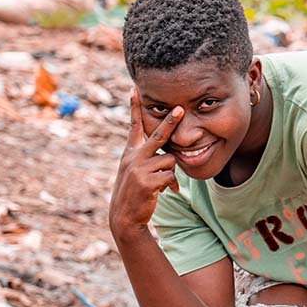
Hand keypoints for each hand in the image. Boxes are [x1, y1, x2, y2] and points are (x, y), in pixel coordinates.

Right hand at [108, 89, 182, 235]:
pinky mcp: (147, 181)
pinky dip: (171, 185)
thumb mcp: (137, 171)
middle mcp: (133, 157)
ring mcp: (139, 169)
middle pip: (158, 135)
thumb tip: (172, 155)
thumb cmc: (135, 192)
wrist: (125, 216)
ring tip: (161, 183)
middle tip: (181, 108)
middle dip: (171, 121)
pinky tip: (163, 192)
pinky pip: (171, 176)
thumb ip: (149, 159)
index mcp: (130, 152)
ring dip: (170, 173)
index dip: (135, 108)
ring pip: (170, 161)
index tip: (135, 89)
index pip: (134, 126)